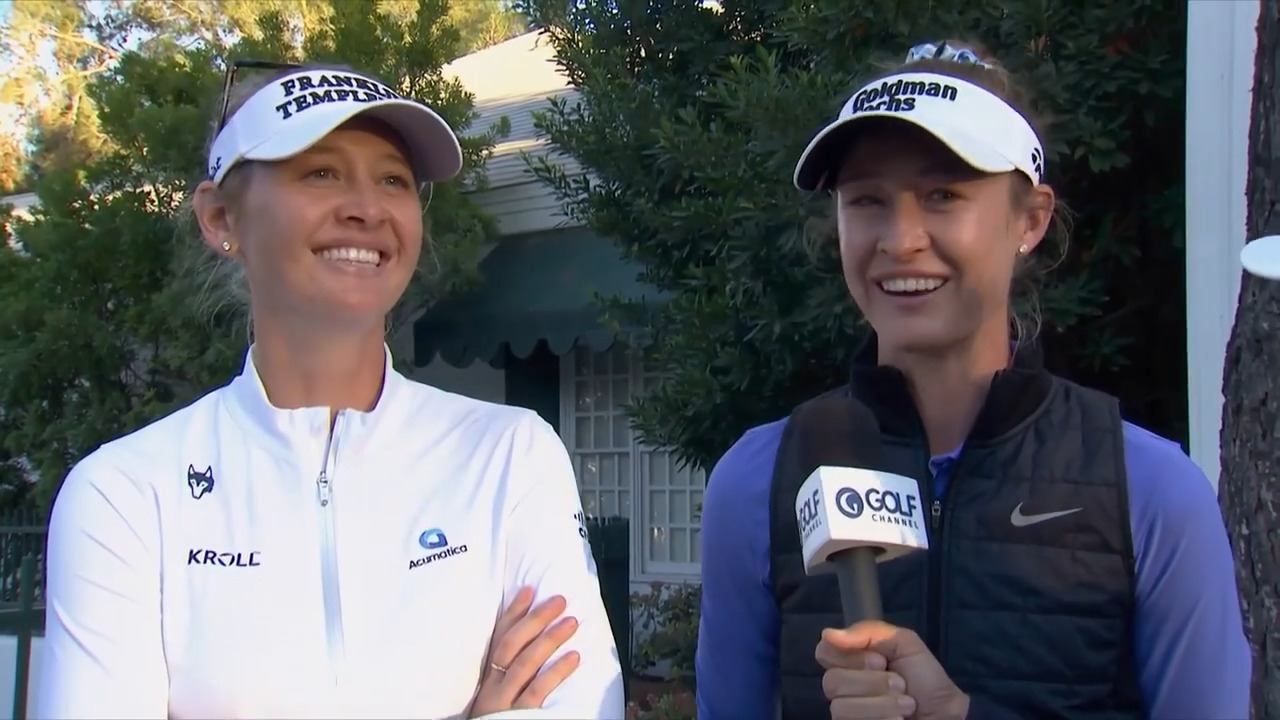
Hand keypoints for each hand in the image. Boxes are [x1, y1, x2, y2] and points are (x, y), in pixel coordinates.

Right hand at [468, 587, 580, 717]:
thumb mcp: (497, 697)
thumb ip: (509, 674)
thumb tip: (536, 645)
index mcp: (486, 679)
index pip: (497, 638)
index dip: (513, 613)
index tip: (530, 590)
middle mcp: (491, 686)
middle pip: (510, 645)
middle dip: (535, 619)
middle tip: (559, 600)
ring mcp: (502, 702)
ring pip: (524, 664)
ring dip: (549, 639)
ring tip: (572, 622)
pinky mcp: (515, 717)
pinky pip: (536, 691)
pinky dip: (556, 672)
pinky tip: (574, 657)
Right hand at [816, 621, 968, 719]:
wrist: (946, 717)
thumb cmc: (928, 683)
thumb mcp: (906, 644)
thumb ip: (869, 631)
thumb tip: (828, 634)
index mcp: (852, 663)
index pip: (824, 652)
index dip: (850, 656)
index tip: (880, 660)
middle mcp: (844, 689)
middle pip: (830, 682)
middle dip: (872, 683)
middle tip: (900, 685)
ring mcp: (847, 714)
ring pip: (840, 708)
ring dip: (882, 705)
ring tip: (906, 706)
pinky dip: (882, 719)